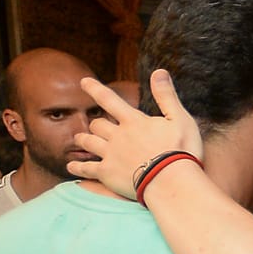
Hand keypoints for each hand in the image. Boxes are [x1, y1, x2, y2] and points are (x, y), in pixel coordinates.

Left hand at [68, 70, 205, 200]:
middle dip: (95, 124)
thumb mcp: (180, 119)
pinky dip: (78, 167)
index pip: (109, 100)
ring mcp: (110, 154)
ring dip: (84, 140)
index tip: (83, 82)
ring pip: (88, 142)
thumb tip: (159, 71)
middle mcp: (117, 135)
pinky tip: (71, 167)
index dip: (95, 89)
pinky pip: (87, 168)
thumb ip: (167, 96)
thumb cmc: (181, 151)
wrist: (172, 182)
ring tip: (80, 140)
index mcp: (133, 121)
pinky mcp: (107, 173)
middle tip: (93, 125)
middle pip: (97, 124)